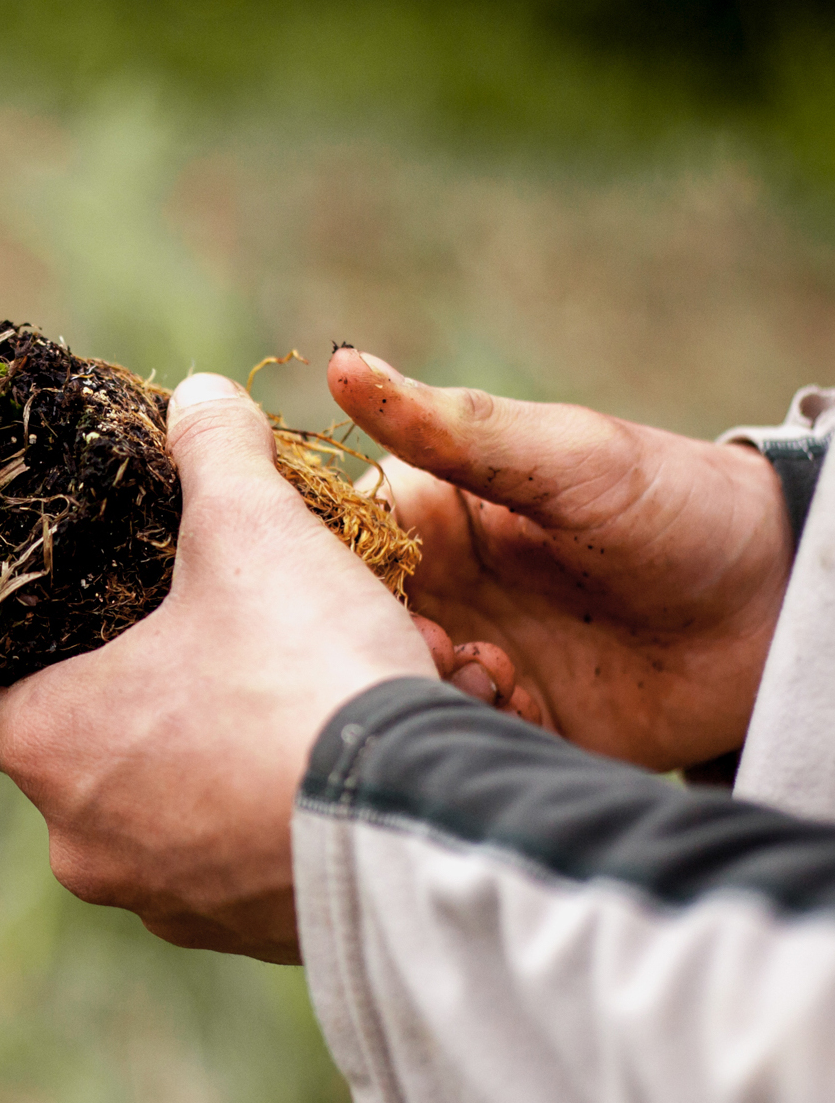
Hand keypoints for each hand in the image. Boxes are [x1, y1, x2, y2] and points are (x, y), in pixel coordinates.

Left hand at [0, 375, 434, 961]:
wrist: (422, 823)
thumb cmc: (302, 672)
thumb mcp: (253, 532)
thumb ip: (214, 456)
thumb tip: (201, 397)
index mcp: (48, 746)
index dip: (25, 646)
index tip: (79, 611)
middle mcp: (83, 843)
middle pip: (85, 750)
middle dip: (148, 691)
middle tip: (211, 635)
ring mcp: (165, 903)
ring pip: (169, 809)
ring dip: (218, 753)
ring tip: (295, 689)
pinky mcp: (246, 939)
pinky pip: (238, 861)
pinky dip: (270, 811)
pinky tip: (332, 759)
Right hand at [329, 350, 790, 770]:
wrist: (776, 605)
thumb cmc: (671, 503)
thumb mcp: (562, 456)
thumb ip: (449, 426)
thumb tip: (344, 363)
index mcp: (429, 518)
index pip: (336, 542)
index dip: (326, 568)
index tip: (354, 583)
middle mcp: (439, 591)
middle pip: (354, 627)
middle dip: (377, 640)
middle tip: (436, 637)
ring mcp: (473, 658)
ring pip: (397, 689)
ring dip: (426, 684)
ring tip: (490, 668)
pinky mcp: (512, 721)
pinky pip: (455, 739)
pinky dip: (472, 726)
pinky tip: (524, 699)